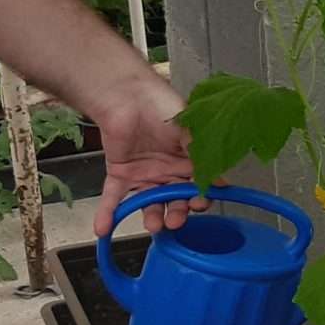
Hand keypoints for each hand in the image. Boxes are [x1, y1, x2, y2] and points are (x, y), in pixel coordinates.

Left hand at [90, 72, 194, 237]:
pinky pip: (115, 198)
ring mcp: (145, 175)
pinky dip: (108, 214)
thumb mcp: (188, 130)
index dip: (200, 198)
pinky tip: (104, 229)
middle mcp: (168, 172)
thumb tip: (220, 181)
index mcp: (188, 161)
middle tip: (175, 220)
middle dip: (177, 213)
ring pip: (150, 203)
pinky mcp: (121, 175)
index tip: (200, 204)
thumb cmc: (161, 104)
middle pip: (175, 200)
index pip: (198, 187)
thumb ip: (201, 156)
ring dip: (152, 217)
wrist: (127, 95)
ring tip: (154, 226)